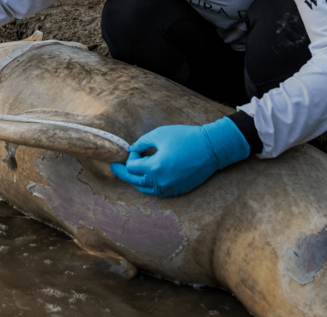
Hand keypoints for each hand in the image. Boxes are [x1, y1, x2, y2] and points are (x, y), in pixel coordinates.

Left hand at [110, 116, 249, 196]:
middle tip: (114, 168)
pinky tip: (146, 179)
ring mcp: (170, 188)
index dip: (131, 157)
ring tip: (129, 174)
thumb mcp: (160, 134)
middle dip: (124, 174)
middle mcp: (160, 182)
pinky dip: (149, 186)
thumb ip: (142, 143)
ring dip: (136, 181)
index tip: (137, 149)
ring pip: (145, 190)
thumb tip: (132, 150)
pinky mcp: (178, 190)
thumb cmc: (186, 137)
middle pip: (135, 182)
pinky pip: (158, 192)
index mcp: (155, 168)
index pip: (132, 167)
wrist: (211, 148)